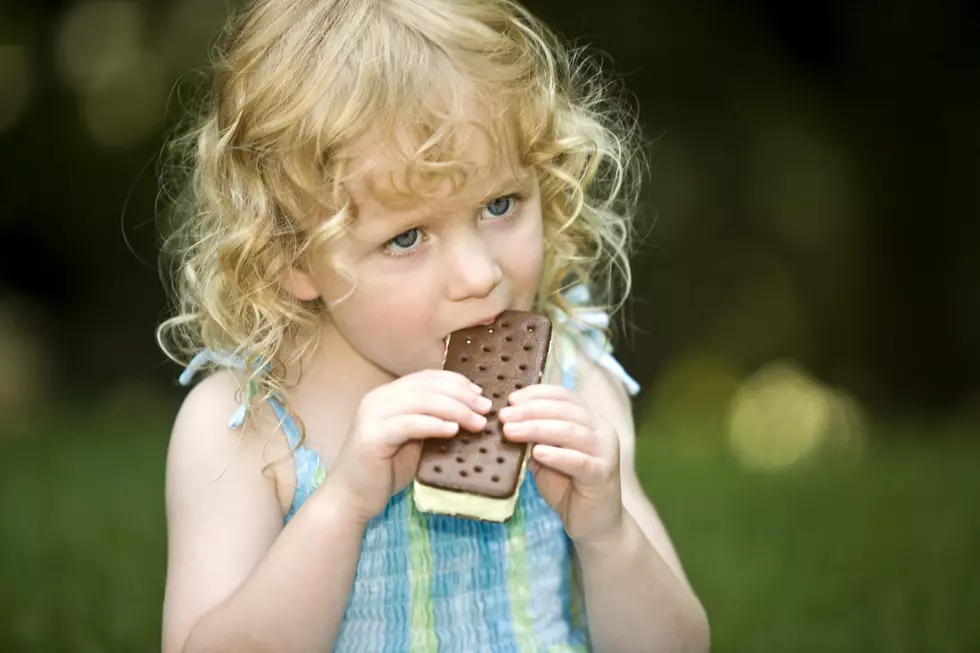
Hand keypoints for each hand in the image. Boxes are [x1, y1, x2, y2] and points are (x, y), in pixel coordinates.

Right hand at [323, 370, 490, 523]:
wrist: (351, 498)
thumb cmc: (385, 471)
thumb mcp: (414, 441)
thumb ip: (432, 423)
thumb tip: (471, 413)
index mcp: (387, 395)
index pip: (426, 378)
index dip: (456, 382)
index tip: (480, 394)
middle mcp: (378, 398)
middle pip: (426, 386)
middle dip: (461, 395)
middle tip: (485, 408)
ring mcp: (372, 415)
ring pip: (421, 401)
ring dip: (455, 409)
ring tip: (477, 421)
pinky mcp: (372, 436)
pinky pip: (409, 424)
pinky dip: (434, 424)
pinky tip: (453, 430)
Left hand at [499, 384, 624, 544]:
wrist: (595, 524)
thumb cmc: (568, 487)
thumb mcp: (546, 458)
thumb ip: (534, 440)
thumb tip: (507, 422)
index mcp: (589, 420)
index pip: (563, 396)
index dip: (536, 394)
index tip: (511, 400)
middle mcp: (601, 430)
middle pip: (565, 410)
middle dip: (530, 411)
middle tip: (505, 417)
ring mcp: (606, 451)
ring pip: (571, 431)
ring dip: (537, 429)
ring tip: (512, 432)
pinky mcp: (603, 474)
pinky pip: (579, 461)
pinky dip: (557, 455)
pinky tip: (537, 453)